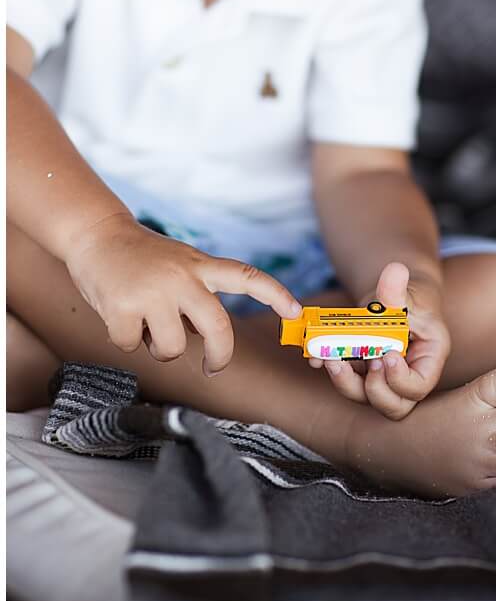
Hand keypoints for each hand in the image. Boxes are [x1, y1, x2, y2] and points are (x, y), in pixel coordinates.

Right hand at [68, 211, 301, 374]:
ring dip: (159, 349)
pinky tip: (118, 316)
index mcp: (199, 266)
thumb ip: (196, 298)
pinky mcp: (124, 306)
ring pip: (172, 348)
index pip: (246, 277)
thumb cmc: (138, 258)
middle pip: (218, 330)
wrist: (93, 234)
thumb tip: (203, 340)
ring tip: (146, 325)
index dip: (275, 294)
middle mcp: (181, 278)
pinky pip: (133, 345)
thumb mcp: (177, 268)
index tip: (296, 312)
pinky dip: (125, 340)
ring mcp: (153, 292)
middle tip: (213, 367)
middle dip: (219, 357)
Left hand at [313, 259, 449, 418]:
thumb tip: (396, 270)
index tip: (387, 354)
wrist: (398, 298)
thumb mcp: (408, 293)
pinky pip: (347, 381)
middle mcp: (407, 377)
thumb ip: (398, 289)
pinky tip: (318, 356)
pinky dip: (331, 370)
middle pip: (394, 405)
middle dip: (375, 391)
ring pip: (367, 398)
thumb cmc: (411, 298)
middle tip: (365, 363)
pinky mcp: (362, 373)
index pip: (419, 387)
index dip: (401, 379)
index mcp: (428, 361)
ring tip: (332, 359)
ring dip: (346, 383)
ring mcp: (383, 379)